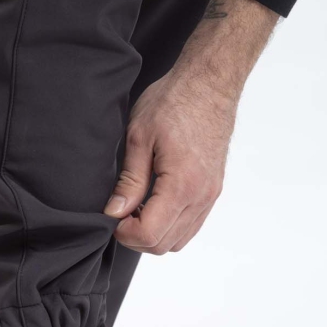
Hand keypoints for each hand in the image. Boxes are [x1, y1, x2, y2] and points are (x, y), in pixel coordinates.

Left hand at [104, 0, 278, 253]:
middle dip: (136, 236)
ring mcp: (210, 195)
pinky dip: (169, 225)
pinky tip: (154, 202)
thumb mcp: (139, 137)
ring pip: (178, 240)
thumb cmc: (175, 101)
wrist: (210, 82)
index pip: (150, 234)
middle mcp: (201, 196)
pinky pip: (191, 226)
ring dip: (153, 233)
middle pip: (164, 244)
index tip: (113, 215)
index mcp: (181, 184)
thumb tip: (114, 212)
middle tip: (121, 210)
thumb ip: (129, 181)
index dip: (125, 233)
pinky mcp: (213, 190)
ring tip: (137, 206)